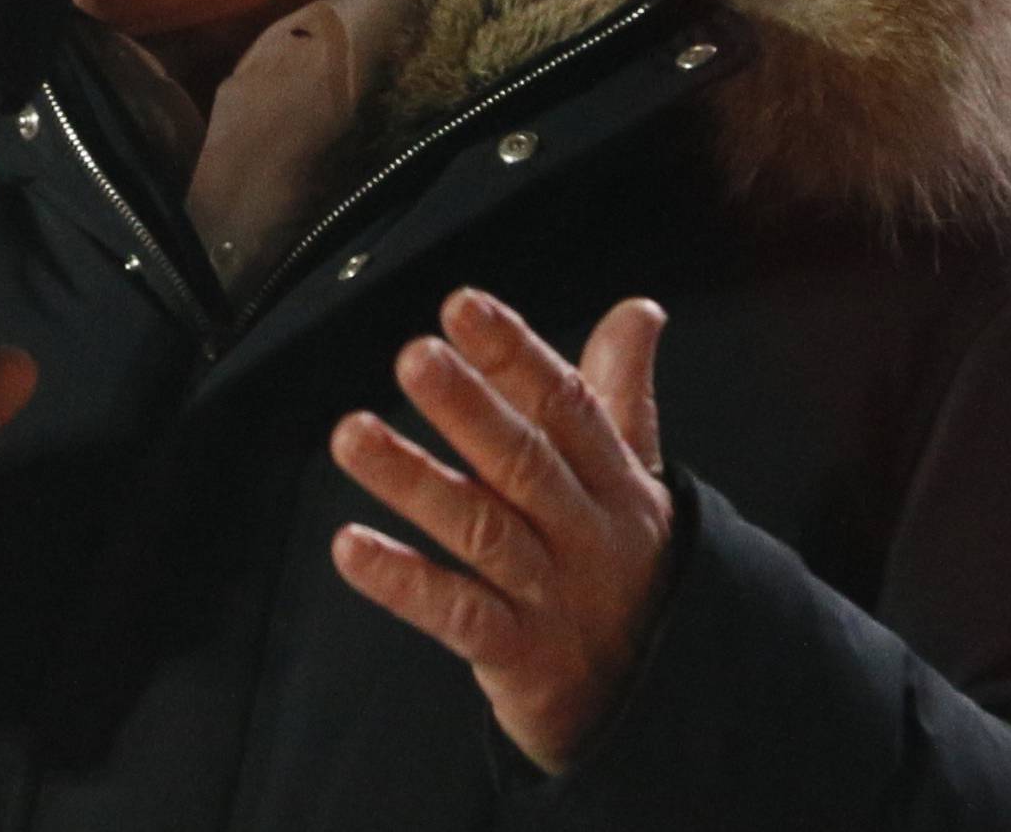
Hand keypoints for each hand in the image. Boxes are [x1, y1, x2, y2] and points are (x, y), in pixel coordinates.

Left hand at [329, 289, 671, 773]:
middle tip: (414, 356)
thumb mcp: (633, 479)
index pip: (566, 406)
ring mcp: (553, 597)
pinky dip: (403, 582)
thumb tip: (639, 308)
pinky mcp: (521, 658)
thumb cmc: (626, 568)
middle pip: (524, 462)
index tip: (464, 304)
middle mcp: (586, 534)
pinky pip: (456, 615)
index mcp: (615, 482)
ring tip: (349, 435)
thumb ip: (619, 392)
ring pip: (481, 530)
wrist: (661, 707)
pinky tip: (349, 547)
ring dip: (413, 481)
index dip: (516, 353)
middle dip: (469, 407)